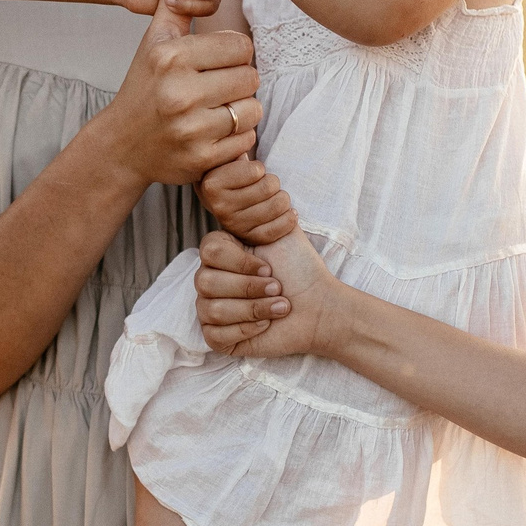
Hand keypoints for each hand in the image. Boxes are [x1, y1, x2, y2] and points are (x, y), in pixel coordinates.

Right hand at [104, 0, 262, 186]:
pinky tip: (215, 133)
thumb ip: (173, 9)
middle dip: (240, 82)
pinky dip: (237, 138)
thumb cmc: (144, 90)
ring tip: (219, 110)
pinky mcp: (201, 158)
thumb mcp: (152, 45)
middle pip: (250, 77)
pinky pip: (246, 140)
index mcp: (171, 57)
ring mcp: (191, 128)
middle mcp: (180, 92)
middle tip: (220, 89)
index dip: (235, 54)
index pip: (240, 45)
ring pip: (253, 110)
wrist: (122, 145)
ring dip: (242, 111)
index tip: (219, 63)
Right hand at [196, 227, 336, 358]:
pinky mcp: (219, 338)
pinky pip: (215, 335)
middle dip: (249, 287)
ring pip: (211, 310)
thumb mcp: (280, 232)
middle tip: (278, 288)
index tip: (269, 267)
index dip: (239, 262)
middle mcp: (211, 279)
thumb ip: (256, 214)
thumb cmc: (301, 271)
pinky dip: (245, 330)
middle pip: (204, 282)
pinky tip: (266, 325)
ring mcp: (212, 309)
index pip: (208, 251)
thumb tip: (247, 187)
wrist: (320, 307)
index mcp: (222, 253)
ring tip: (280, 307)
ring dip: (253, 309)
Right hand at [200, 153, 297, 245]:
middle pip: (269, 187)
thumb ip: (234, 150)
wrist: (227, 203)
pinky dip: (289, 218)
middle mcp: (218, 206)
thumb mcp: (228, 160)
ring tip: (275, 197)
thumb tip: (243, 136)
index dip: (259, 169)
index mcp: (211, 184)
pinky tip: (287, 212)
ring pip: (278, 205)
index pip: (256, 171)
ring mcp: (234, 224)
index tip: (253, 173)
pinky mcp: (250, 238)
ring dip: (282, 199)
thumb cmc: (233, 177)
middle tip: (267, 185)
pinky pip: (280, 227)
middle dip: (273, 183)